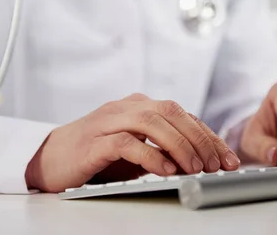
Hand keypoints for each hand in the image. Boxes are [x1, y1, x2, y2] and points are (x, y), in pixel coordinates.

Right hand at [25, 93, 239, 191]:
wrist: (48, 157)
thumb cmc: (95, 154)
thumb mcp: (135, 150)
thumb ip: (161, 148)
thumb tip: (198, 161)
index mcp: (139, 106)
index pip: (183, 115)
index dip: (208, 136)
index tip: (228, 158)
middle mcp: (127, 108)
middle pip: (173, 112)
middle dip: (200, 139)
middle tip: (217, 165)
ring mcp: (109, 121)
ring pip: (153, 122)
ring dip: (180, 145)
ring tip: (196, 168)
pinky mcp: (94, 141)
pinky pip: (128, 143)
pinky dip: (151, 156)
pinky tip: (166, 171)